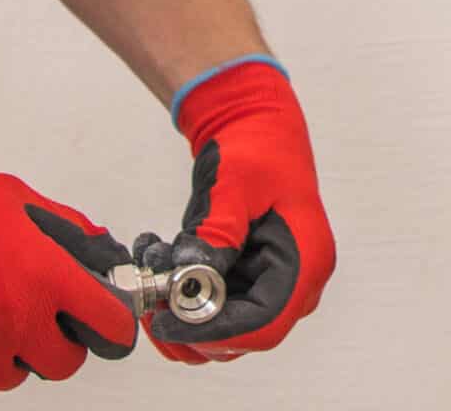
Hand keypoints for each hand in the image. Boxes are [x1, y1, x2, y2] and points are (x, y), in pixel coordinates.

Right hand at [0, 106, 136, 406]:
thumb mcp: (3, 196)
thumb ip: (56, 224)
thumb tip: (88, 246)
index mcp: (42, 278)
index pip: (109, 325)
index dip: (109, 324)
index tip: (103, 323)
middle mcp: (17, 326)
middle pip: (62, 363)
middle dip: (49, 340)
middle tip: (23, 312)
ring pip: (10, 374)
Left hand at [136, 60, 335, 363]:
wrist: (252, 119)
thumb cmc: (255, 145)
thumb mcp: (234, 184)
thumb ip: (216, 231)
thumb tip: (190, 275)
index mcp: (305, 263)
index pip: (264, 325)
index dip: (215, 332)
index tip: (169, 325)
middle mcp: (292, 282)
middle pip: (242, 332)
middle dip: (190, 322)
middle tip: (146, 298)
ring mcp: (267, 279)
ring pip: (221, 320)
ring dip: (178, 302)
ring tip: (147, 261)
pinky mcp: (243, 270)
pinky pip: (210, 295)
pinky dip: (178, 282)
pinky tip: (153, 246)